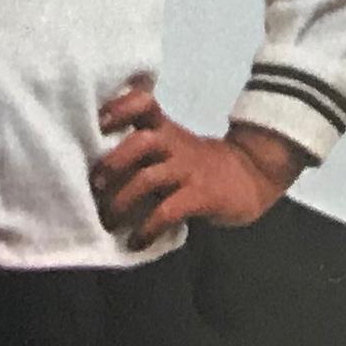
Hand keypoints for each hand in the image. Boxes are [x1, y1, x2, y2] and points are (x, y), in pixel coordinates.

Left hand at [91, 83, 306, 247]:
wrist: (250, 176)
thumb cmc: (197, 163)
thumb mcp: (172, 144)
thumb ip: (142, 146)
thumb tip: (95, 164)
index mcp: (164, 129)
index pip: (143, 103)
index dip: (120, 107)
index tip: (99, 122)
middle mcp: (174, 144)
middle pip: (139, 142)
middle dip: (112, 163)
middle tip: (95, 186)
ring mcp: (188, 169)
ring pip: (148, 178)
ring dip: (122, 202)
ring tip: (109, 222)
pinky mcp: (200, 196)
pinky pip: (167, 211)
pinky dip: (147, 229)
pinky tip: (136, 242)